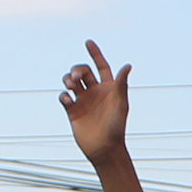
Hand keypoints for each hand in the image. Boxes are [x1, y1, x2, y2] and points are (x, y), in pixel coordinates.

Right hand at [60, 42, 130, 166]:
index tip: (88, 42)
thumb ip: (122, 85)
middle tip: (76, 76)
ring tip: (71, 85)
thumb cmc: (117, 128)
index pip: (101, 66)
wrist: (105, 149)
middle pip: (83, 71)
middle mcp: (95, 92)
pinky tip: (68, 100)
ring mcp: (83, 101)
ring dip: (68, 78)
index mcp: (109, 88)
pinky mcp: (73, 111)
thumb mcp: (120, 104)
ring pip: (71, 82)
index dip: (95, 53)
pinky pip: (64, 97)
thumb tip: (127, 65)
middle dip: (78, 69)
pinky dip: (64, 96)